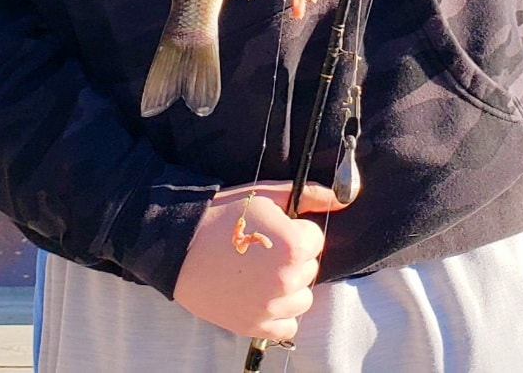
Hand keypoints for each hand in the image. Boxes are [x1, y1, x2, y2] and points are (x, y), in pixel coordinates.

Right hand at [171, 182, 344, 341]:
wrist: (178, 246)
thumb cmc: (221, 216)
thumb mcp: (265, 195)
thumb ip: (310, 195)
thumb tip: (344, 198)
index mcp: (292, 246)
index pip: (316, 239)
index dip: (295, 230)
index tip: (272, 230)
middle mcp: (286, 280)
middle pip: (309, 268)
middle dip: (292, 258)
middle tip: (262, 248)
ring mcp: (270, 307)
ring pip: (303, 298)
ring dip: (288, 287)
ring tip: (260, 272)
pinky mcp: (254, 325)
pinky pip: (287, 326)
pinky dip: (279, 314)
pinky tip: (261, 296)